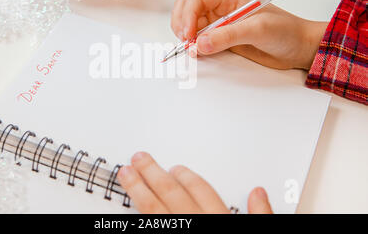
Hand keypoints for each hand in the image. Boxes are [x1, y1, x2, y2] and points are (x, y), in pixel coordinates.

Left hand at [117, 152, 272, 213]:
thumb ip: (260, 216)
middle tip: (138, 160)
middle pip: (171, 194)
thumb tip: (258, 193)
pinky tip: (129, 211)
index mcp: (218, 222)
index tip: (174, 167)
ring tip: (126, 176)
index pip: (200, 190)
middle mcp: (195, 227)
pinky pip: (150, 232)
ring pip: (154, 211)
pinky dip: (140, 221)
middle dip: (153, 173)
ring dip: (138, 191)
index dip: (186, 176)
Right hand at [171, 0, 326, 69]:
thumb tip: (201, 44)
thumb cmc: (286, 31)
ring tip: (193, 49)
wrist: (299, 48)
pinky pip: (199, 42)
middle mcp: (221, 10)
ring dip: (186, 37)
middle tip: (187, 42)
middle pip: (186, 10)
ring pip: (190, 27)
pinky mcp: (222, 41)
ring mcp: (220, 26)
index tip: (188, 35)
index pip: (196, 0)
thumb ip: (229, 36)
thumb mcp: (258, 29)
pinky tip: (199, 53)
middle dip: (181, 24)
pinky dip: (194, 48)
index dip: (187, 16)